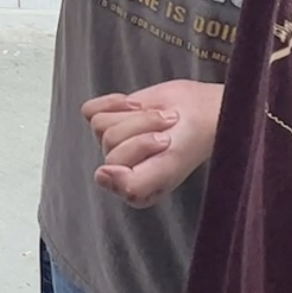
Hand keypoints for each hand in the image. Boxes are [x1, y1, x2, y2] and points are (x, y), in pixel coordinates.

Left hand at [83, 79, 222, 208]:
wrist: (201, 111)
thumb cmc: (189, 142)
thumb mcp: (167, 169)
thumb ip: (133, 184)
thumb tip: (101, 175)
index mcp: (131, 190)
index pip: (112, 167)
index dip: (140, 148)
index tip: (165, 145)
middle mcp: (118, 167)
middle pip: (109, 141)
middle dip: (141, 128)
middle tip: (165, 131)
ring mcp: (112, 142)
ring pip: (101, 124)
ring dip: (136, 116)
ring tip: (157, 119)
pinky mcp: (108, 118)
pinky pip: (90, 110)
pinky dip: (115, 103)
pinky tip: (136, 106)